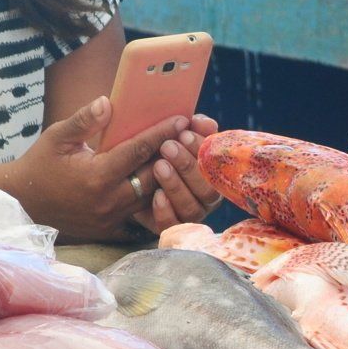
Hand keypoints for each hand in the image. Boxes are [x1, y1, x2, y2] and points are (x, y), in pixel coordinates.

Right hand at [4, 97, 185, 241]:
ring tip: (181, 159)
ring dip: (166, 179)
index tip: (181, 119)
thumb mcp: (57, 137)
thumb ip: (84, 120)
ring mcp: (112, 218)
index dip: (162, 133)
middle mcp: (110, 199)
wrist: (24, 203)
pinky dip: (154, 202)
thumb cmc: (40, 165)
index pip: (139, 150)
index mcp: (97, 175)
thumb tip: (108, 102)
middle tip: (190, 138)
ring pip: (152, 198)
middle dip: (172, 156)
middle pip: (153, 176)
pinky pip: (142, 217)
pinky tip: (165, 188)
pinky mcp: (111, 229)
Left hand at [132, 114, 224, 233]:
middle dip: (188, 167)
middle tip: (167, 147)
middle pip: (208, 190)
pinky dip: (166, 212)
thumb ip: (192, 128)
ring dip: (177, 186)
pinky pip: (173, 226)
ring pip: (192, 209)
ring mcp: (189, 214)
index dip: (203, 150)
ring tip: (158, 166)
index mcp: (212, 174)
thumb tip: (202, 121)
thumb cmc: (159, 153)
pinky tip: (156, 195)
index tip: (184, 133)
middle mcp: (206, 197)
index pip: (216, 166)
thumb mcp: (173, 137)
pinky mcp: (169, 226)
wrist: (131, 178)